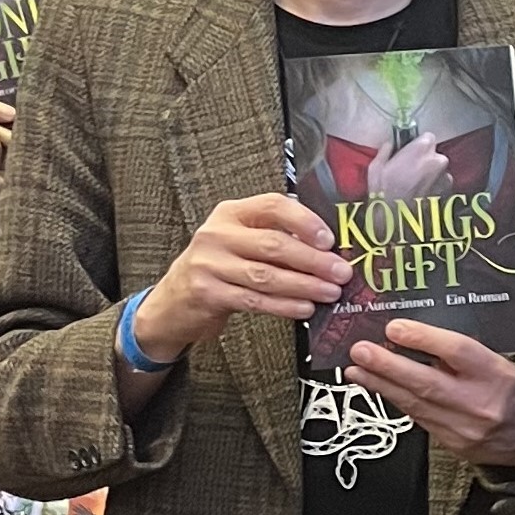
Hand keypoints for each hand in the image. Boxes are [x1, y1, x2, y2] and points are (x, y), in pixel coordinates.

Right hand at [132, 193, 349, 358]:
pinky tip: (305, 308)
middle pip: (273, 244)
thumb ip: (276, 238)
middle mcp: (216, 234)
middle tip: (341, 273)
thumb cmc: (221, 267)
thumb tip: (330, 250)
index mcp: (230, 213)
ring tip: (330, 293)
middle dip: (313, 260)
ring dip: (304, 285)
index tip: (330, 239)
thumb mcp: (241, 242)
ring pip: (266, 275)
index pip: (272, 206)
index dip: (304, 221)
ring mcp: (208, 264)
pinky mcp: (207, 293)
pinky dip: (284, 305)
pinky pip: (254, 299)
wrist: (174, 301)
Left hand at [345, 320, 514, 467]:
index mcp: (497, 374)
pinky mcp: (453, 444)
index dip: (423, 339)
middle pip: (427, 382)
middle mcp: (481, 402)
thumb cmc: (512, 390)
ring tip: (356, 369)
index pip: (457, 352)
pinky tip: (377, 388)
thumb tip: (415, 336)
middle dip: (387, 366)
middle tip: (360, 350)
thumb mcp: (497, 362)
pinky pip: (418, 419)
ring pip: (415, 404)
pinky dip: (395, 401)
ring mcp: (465, 427)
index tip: (395, 328)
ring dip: (381, 385)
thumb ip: (461, 354)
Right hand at [365, 131, 450, 201]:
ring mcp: (445, 176)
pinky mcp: (447, 191)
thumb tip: (389, 145)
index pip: (428, 137)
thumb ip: (385, 151)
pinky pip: (441, 182)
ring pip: (438, 169)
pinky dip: (434, 185)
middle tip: (410, 169)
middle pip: (434, 153)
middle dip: (424, 159)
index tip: (411, 151)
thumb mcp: (376, 167)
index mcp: (421, 149)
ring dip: (430, 173)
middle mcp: (437, 160)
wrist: (396, 219)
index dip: (419, 144)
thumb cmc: (384, 192)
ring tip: (414, 183)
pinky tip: (420, 192)